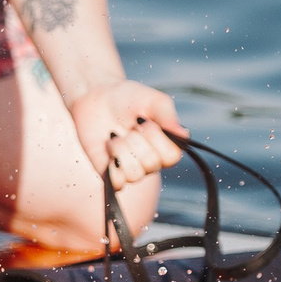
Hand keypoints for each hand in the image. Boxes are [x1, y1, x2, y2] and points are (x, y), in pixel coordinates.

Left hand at [69, 82, 184, 188]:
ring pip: (134, 174)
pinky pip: (117, 184)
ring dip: (121, 149)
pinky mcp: (111, 175)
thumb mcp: (152, 100)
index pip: (171, 156)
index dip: (155, 137)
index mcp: (166, 146)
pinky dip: (112, 167)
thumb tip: (184, 135)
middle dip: (136, 139)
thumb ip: (168, 115)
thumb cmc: (128, 98)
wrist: (96, 97)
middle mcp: (151, 162)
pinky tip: (107, 148)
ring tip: (114, 136)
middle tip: (127, 126)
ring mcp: (131, 170)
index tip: (143, 120)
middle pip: (152, 164)